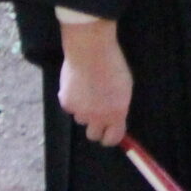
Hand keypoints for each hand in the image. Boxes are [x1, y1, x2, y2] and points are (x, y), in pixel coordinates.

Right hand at [57, 17, 132, 147]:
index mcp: (116, 113)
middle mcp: (97, 117)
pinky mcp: (65, 103)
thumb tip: (115, 118)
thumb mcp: (125, 87)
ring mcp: (80, 111)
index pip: (113, 138)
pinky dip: (72, 100)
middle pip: (93, 134)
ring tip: (88, 92)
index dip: (110, 137)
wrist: (91, 51)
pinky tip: (77, 85)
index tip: (110, 133)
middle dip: (96, 127)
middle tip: (97, 114)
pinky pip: (70, 107)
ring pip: (81, 119)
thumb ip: (119, 105)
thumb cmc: (113, 64)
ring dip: (84, 111)